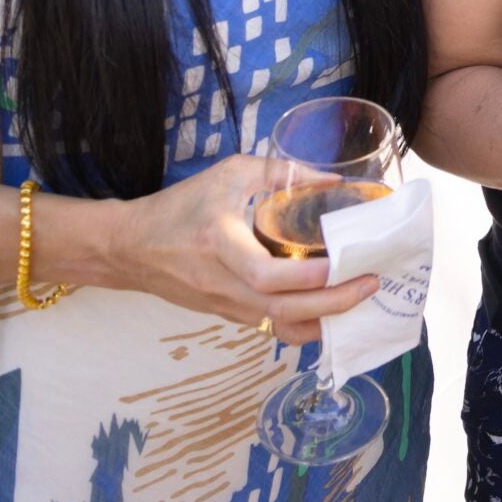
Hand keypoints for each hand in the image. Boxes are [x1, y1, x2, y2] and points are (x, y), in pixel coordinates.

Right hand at [109, 155, 379, 344]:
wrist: (130, 248)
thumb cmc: (180, 206)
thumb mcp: (229, 174)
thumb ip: (281, 172)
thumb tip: (332, 178)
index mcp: (220, 244)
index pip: (267, 275)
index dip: (310, 276)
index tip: (346, 261)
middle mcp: (223, 284)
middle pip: (283, 310)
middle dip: (333, 303)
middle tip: (371, 283)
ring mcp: (225, 307)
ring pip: (280, 327)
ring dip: (324, 319)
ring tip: (359, 297)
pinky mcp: (228, 316)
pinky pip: (272, 329)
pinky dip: (304, 324)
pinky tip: (330, 307)